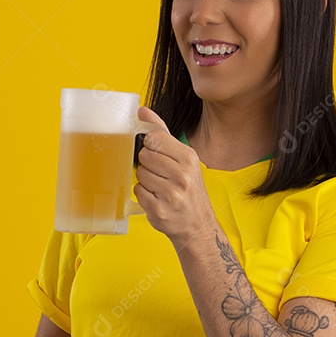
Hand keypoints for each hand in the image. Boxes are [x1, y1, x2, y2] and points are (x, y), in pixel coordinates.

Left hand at [134, 107, 215, 244]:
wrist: (197, 225)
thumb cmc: (189, 190)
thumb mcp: (183, 159)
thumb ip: (162, 133)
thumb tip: (142, 111)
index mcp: (189, 158)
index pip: (154, 138)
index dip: (151, 145)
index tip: (159, 154)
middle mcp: (182, 175)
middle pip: (144, 156)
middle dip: (149, 165)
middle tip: (162, 175)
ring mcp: (171, 194)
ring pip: (140, 174)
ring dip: (146, 181)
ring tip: (160, 188)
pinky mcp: (159, 210)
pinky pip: (138, 192)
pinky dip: (144, 195)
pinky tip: (157, 199)